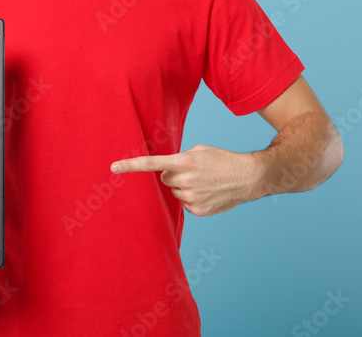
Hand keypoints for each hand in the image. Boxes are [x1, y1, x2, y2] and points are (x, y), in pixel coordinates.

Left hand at [111, 144, 260, 216]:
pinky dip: (193, 198)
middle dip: (174, 175)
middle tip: (193, 172)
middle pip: (165, 179)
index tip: (113, 167)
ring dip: (184, 187)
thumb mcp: (199, 150)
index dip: (131, 165)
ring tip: (205, 182)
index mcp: (184, 162)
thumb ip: (179, 159)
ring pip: (175, 192)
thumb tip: (166, 172)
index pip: (152, 164)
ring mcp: (191, 198)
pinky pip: (185, 204)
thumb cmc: (222, 160)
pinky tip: (208, 193)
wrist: (248, 177)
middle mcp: (185, 180)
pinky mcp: (197, 210)